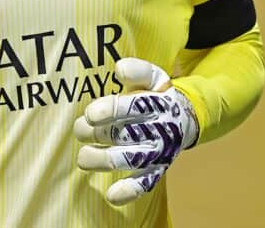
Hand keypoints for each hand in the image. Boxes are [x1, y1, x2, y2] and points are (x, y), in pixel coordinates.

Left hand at [74, 58, 198, 205]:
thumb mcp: (153, 77)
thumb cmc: (157, 95)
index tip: (90, 114)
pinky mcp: (158, 169)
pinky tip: (112, 195)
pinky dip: (130, 191)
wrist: (184, 117)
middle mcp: (160, 129)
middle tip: (80, 129)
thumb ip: (138, 71)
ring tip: (83, 157)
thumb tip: (120, 69)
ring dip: (103, 160)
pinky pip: (146, 183)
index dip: (110, 110)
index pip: (133, 107)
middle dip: (97, 134)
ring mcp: (159, 152)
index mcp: (158, 103)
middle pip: (125, 134)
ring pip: (131, 160)